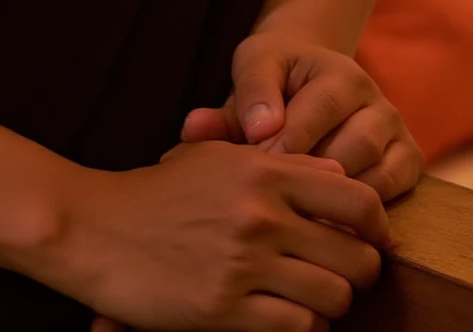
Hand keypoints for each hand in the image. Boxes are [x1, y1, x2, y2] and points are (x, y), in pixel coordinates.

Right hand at [43, 140, 386, 331]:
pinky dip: (302, 327)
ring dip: (329, 303)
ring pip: (335, 296)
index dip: (376, 226)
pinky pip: (299, 327)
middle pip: (357, 256)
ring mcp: (245, 262)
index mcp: (261, 170)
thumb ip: (279, 164)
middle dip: (358, 272)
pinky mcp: (227, 308)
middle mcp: (261, 213)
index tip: (370, 240)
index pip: (357, 199)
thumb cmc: (158, 192)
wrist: (96, 227)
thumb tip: (341, 181)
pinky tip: (283, 316)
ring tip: (308, 298)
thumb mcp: (216, 157)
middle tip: (337, 274)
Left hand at [178, 33, 421, 201]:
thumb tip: (194, 128)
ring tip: (304, 223)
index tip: (261, 167)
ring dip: (341, 199)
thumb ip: (226, 107)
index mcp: (335, 71)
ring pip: (377, 170)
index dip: (290, 141)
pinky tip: (333, 230)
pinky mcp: (407, 158)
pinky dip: (368, 211)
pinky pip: (397, 189)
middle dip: (318, 174)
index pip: (319, 109)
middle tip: (284, 204)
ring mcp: (394, 128)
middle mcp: (373, 98)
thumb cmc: (271, 83)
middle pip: (356, 144)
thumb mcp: (248, 78)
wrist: (307, 76)